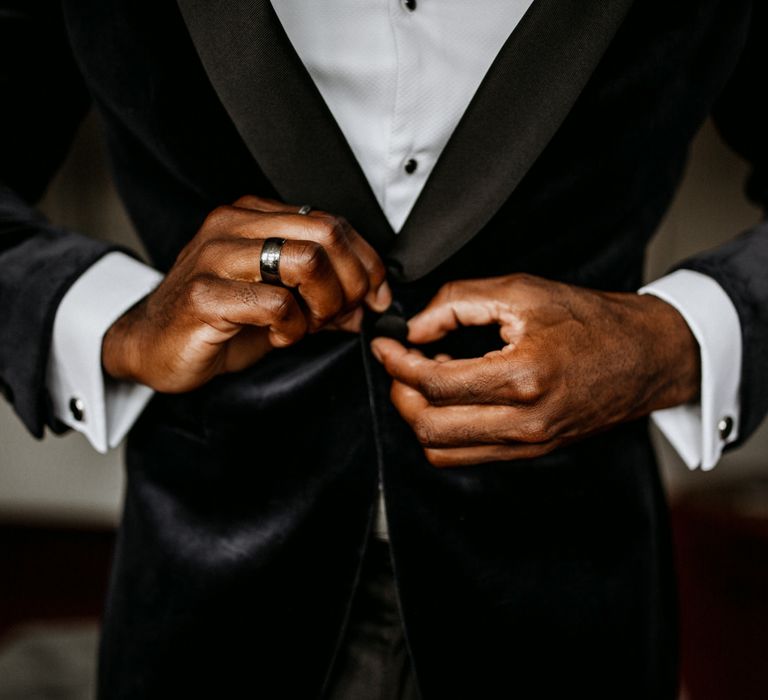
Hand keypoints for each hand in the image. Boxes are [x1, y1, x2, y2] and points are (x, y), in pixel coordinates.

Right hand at [103, 195, 390, 391]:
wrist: (150, 345)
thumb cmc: (213, 320)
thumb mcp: (280, 304)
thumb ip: (323, 297)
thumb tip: (369, 304)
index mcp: (254, 217)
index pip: (333, 223)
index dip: (367, 262)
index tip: (376, 296)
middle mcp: (235, 226)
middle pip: (326, 234)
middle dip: (352, 282)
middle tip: (345, 313)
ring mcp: (216, 257)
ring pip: (306, 261)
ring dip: (324, 303)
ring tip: (307, 324)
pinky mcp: (204, 294)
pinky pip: (276, 303)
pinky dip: (292, 327)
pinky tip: (278, 335)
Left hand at [371, 274, 699, 466]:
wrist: (646, 356)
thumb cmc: (591, 321)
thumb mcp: (521, 291)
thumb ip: (457, 303)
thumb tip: (413, 329)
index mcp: (524, 376)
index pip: (434, 383)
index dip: (396, 362)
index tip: (385, 345)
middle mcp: (526, 421)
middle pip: (429, 427)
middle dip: (400, 393)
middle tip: (399, 363)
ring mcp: (529, 443)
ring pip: (442, 451)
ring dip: (419, 417)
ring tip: (425, 379)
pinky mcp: (531, 452)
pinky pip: (468, 456)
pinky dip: (444, 431)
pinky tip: (452, 397)